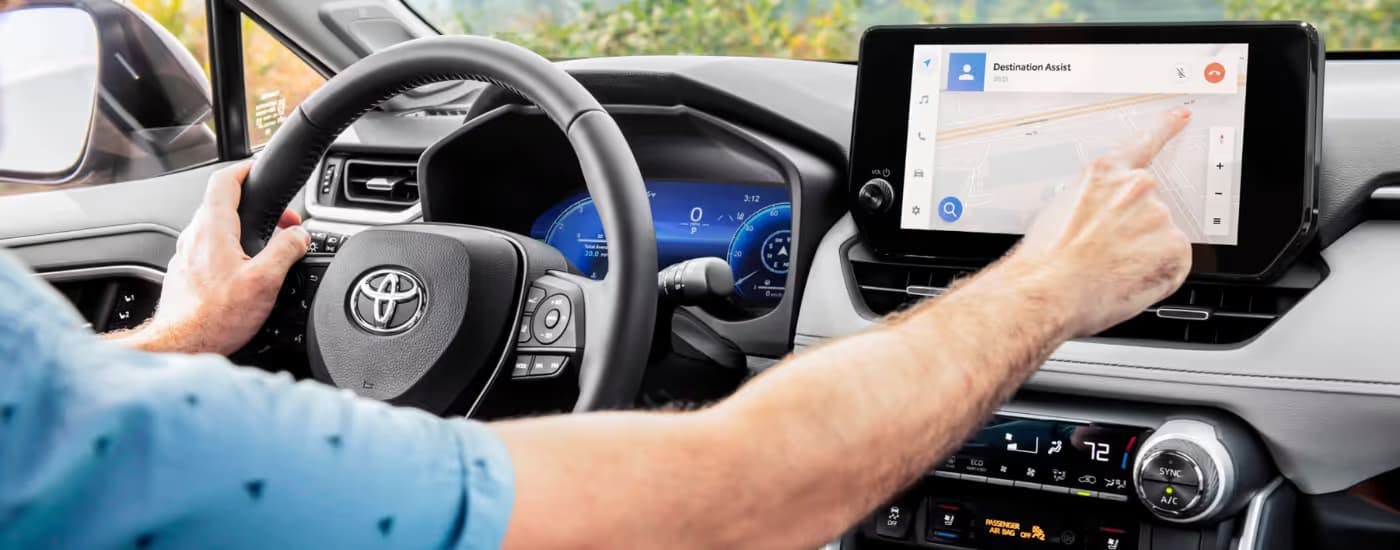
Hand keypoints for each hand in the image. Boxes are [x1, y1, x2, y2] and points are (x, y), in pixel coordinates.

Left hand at [108, 162, 309, 354]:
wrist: (182, 346)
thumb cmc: (215, 317)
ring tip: (268, 247)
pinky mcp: (185, 273)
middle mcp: (194, 236)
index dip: (245, 169)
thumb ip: (287, 250)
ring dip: (244, 229)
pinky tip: (247, 270)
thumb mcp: (265, 281)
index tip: (260, 170)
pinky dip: (231, 249)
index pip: (224, 180)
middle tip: (284, 222)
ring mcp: (186, 255)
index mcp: (212, 228)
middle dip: (255, 207)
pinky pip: (210, 250)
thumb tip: (300, 235)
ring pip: (217, 228)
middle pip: (222, 204)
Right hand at [1010, 107, 1193, 336]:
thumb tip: (1105, 220)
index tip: (1181, 116)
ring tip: (1107, 271)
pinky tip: (1126, 280)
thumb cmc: (1045, 260)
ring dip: (1141, 255)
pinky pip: (1172, 263)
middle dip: (1133, 231)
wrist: (1048, 290)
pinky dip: (1154, 275)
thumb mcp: (1058, 213)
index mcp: (1104, 174)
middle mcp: (1136, 187)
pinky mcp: (1175, 247)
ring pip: (1159, 239)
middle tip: (1103, 254)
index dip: (1165, 128)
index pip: (1143, 144)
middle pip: (1148, 208)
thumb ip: (1091, 203)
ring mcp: (1159, 216)